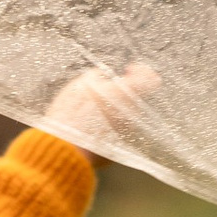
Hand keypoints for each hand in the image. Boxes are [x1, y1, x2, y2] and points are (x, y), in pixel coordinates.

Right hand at [42, 61, 156, 154]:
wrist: (65, 145)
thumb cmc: (72, 112)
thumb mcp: (81, 83)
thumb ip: (97, 75)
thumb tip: (102, 76)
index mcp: (126, 95)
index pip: (151, 80)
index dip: (142, 71)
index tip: (127, 70)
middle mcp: (132, 114)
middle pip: (136, 97)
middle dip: (121, 91)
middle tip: (103, 89)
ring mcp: (127, 131)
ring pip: (127, 113)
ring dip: (114, 108)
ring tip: (93, 108)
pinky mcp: (119, 145)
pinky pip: (118, 128)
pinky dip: (108, 123)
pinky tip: (91, 123)